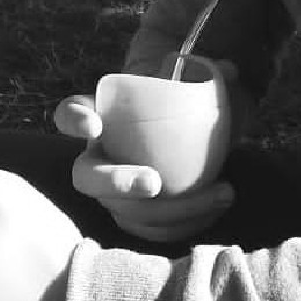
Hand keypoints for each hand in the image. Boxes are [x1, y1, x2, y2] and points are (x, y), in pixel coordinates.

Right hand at [54, 87, 235, 243]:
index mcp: (101, 114)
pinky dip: (183, 226)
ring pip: (122, 212)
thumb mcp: (190, 81)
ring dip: (168, 211)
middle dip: (116, 183)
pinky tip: (216, 208)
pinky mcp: (134, 215)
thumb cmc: (179, 100)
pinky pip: (149, 229)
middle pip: (86, 177)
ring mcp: (112, 192)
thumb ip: (207, 72)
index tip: (94, 124)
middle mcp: (98, 156)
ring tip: (217, 194)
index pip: (70, 113)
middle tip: (155, 183)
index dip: (73, 120)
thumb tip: (229, 70)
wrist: (186, 129)